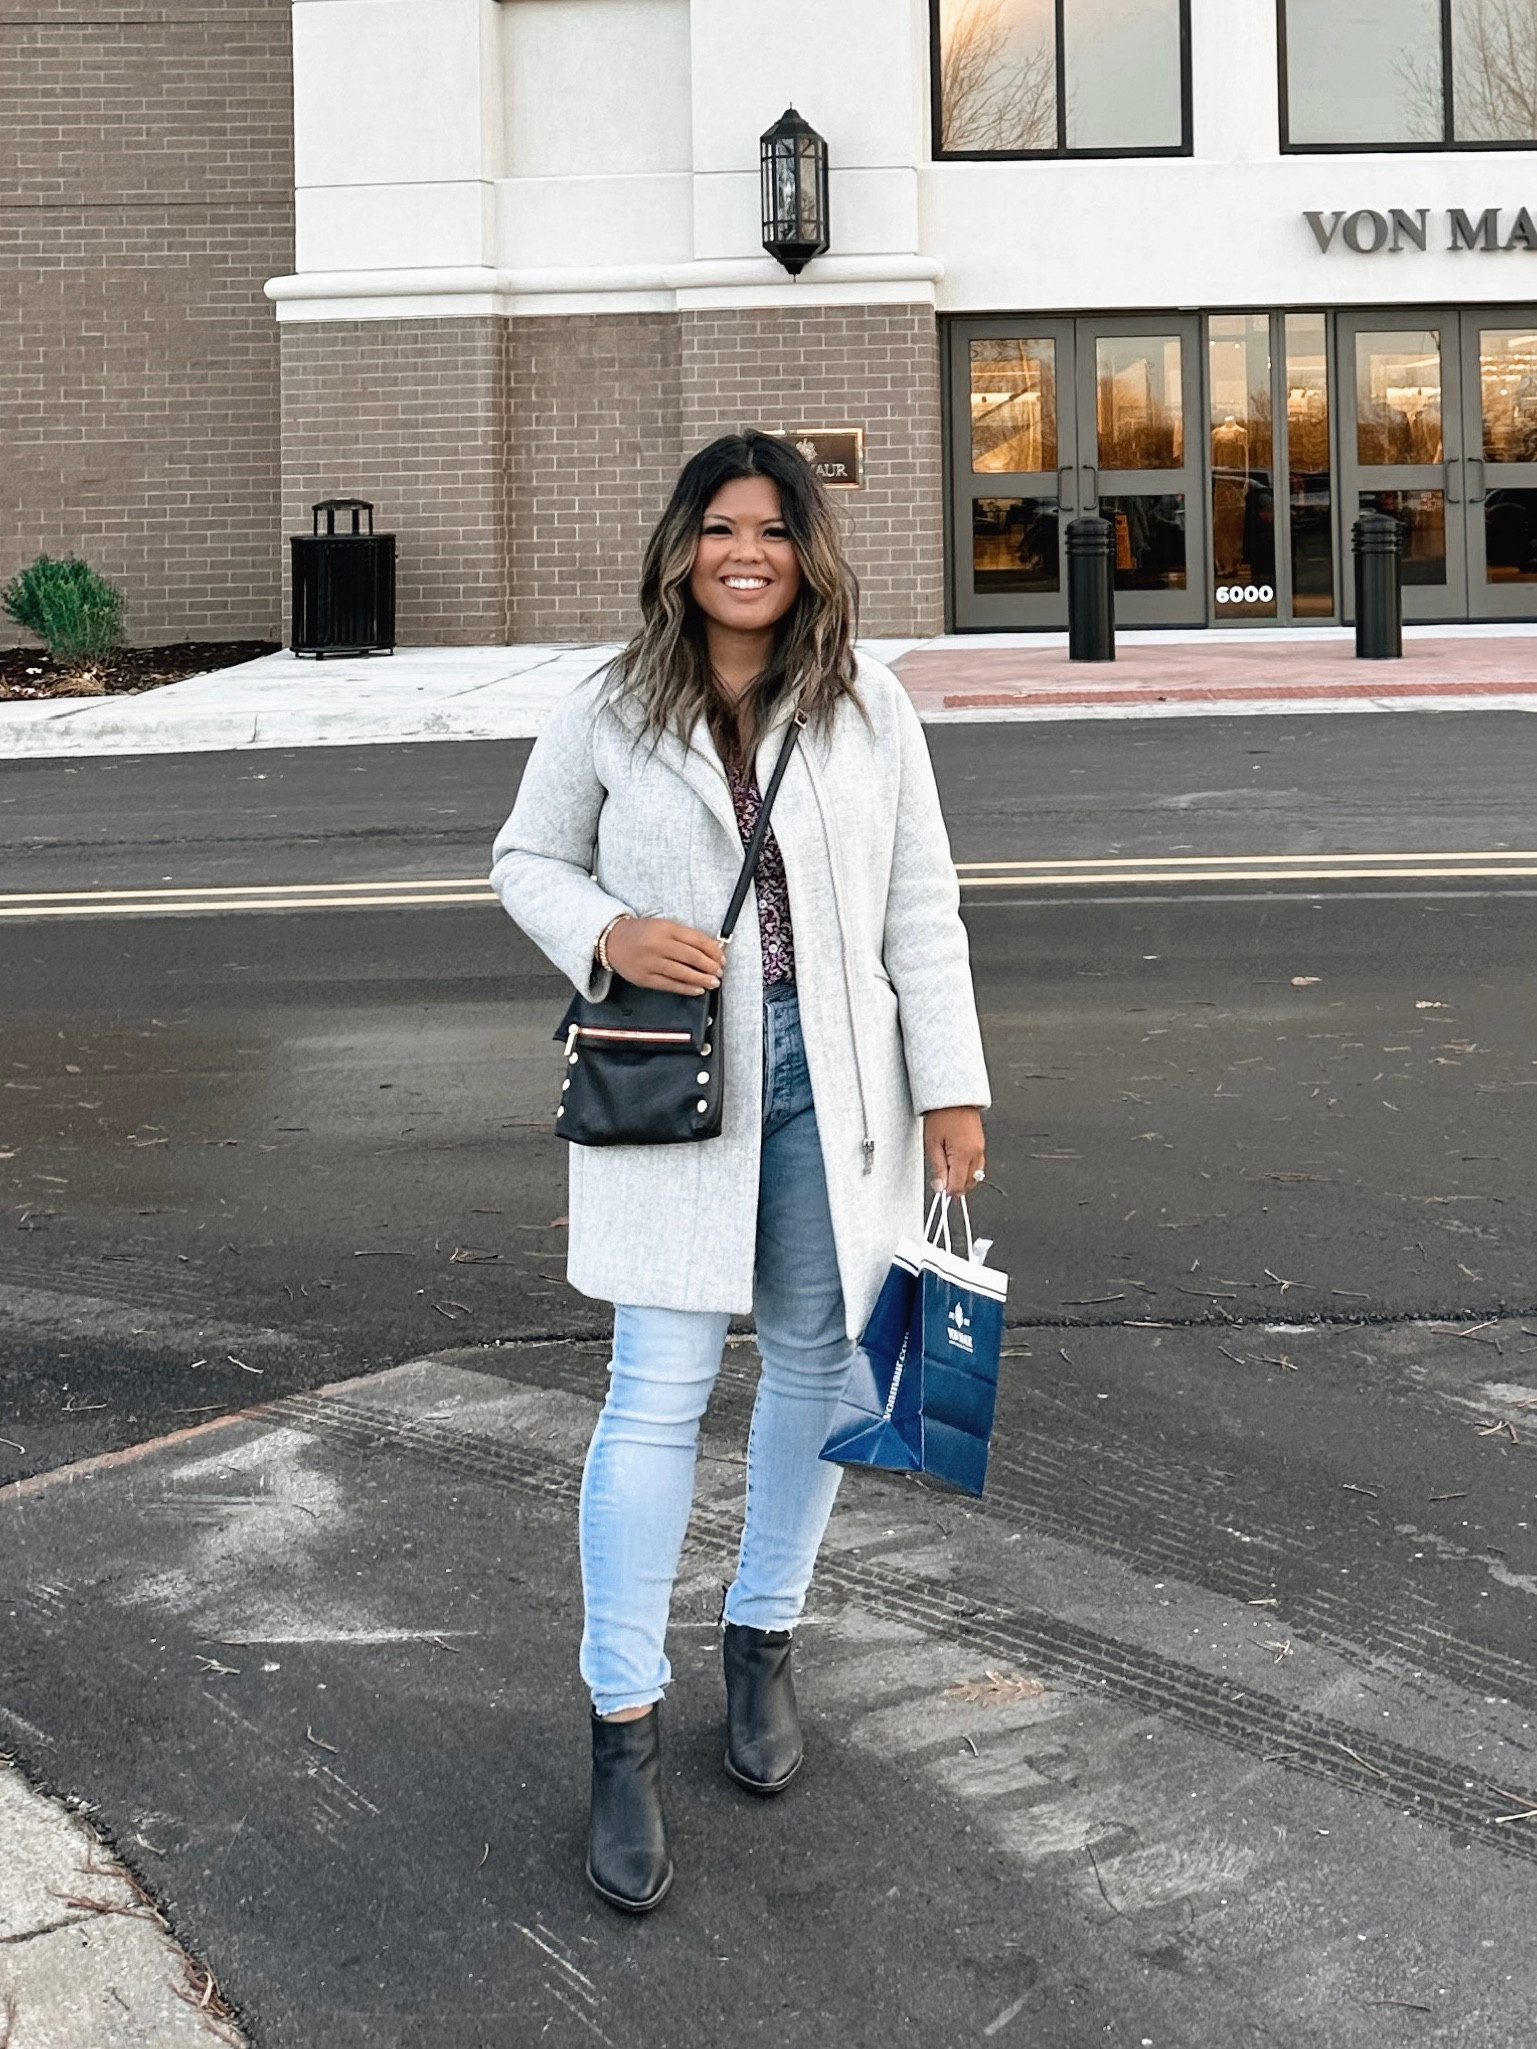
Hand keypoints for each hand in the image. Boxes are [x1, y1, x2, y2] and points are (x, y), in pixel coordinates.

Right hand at [604, 916, 724, 994]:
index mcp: (666, 928)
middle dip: (710, 967)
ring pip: (683, 973)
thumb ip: (684, 936)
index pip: (697, 940)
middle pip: (692, 957)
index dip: (713, 951)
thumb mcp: (663, 925)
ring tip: (713, 982)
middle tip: (719, 972)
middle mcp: (658, 944)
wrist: (612, 940)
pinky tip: (697, 990)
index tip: (721, 958)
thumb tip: (710, 951)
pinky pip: (670, 985)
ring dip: (702, 979)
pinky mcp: (645, 978)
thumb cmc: (640, 933)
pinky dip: (686, 988)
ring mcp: (651, 962)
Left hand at [924, 1106, 985, 1197]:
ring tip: (948, 1174)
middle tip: (941, 1183)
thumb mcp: (932, 1143)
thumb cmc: (941, 1115)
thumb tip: (940, 1187)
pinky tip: (957, 1166)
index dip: (947, 1192)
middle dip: (955, 1187)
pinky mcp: (981, 1144)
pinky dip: (968, 1170)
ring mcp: (981, 1149)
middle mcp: (976, 1153)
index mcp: (963, 1154)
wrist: (954, 1096)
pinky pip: (978, 1165)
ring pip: (975, 1176)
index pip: (958, 1185)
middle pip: (968, 1183)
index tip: (939, 1191)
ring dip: (963, 1180)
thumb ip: (937, 1168)